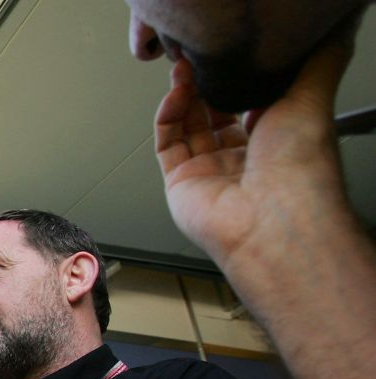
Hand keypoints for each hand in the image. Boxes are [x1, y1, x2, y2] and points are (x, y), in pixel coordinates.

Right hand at [153, 23, 355, 273]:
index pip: (248, 104)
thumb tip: (331, 39)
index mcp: (275, 142)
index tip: (229, 58)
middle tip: (200, 61)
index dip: (237, 80)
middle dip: (204, 85)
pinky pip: (167, 144)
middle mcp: (241, 160)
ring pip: (186, 126)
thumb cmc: (300, 172)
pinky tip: (175, 94)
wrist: (273, 218)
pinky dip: (167, 116)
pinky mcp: (181, 183)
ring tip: (184, 70)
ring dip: (183, 95)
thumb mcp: (314, 98)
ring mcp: (209, 173)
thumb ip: (319, 64)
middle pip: (213, 113)